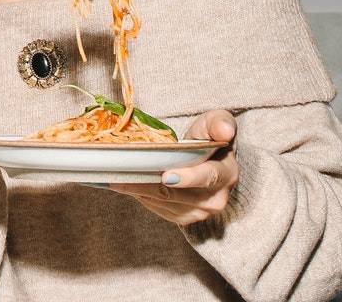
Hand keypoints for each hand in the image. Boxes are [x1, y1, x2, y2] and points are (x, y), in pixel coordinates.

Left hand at [108, 110, 238, 225]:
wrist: (209, 161)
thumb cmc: (210, 138)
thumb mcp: (216, 123)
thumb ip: (219, 123)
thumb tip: (224, 130)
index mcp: (226, 174)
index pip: (208, 177)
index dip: (187, 177)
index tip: (166, 176)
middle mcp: (215, 199)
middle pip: (175, 193)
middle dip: (147, 183)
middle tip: (120, 174)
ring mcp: (199, 212)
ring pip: (162, 201)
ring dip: (138, 190)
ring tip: (115, 177)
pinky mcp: (183, 218)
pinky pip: (157, 208)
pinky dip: (140, 195)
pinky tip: (125, 184)